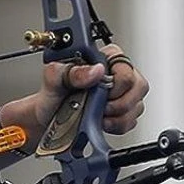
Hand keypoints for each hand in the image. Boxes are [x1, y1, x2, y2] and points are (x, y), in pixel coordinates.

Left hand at [33, 44, 148, 134]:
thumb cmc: (52, 94)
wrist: (46, 117)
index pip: (125, 67)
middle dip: (116, 103)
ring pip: (136, 106)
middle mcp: (117, 72)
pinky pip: (131, 121)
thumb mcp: (54, 78)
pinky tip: (101, 122)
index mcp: (103, 57)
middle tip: (96, 105)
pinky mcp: (124, 112)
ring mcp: (123, 93)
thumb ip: (73, 71)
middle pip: (138, 87)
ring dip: (115, 117)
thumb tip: (96, 70)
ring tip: (96, 114)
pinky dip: (116, 126)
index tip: (97, 92)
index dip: (114, 84)